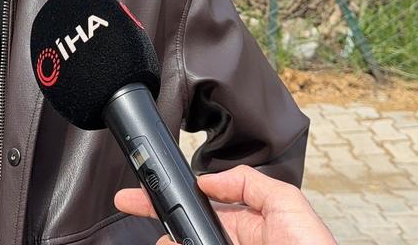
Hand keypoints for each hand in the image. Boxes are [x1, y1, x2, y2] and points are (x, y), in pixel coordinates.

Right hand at [113, 165, 336, 244]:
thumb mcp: (287, 205)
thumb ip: (249, 183)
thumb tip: (208, 179)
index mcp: (249, 226)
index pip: (203, 207)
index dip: (176, 198)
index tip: (149, 192)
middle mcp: (233, 244)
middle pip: (186, 232)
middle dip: (161, 221)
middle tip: (130, 207)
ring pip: (184, 244)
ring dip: (169, 240)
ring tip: (159, 239)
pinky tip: (170, 242)